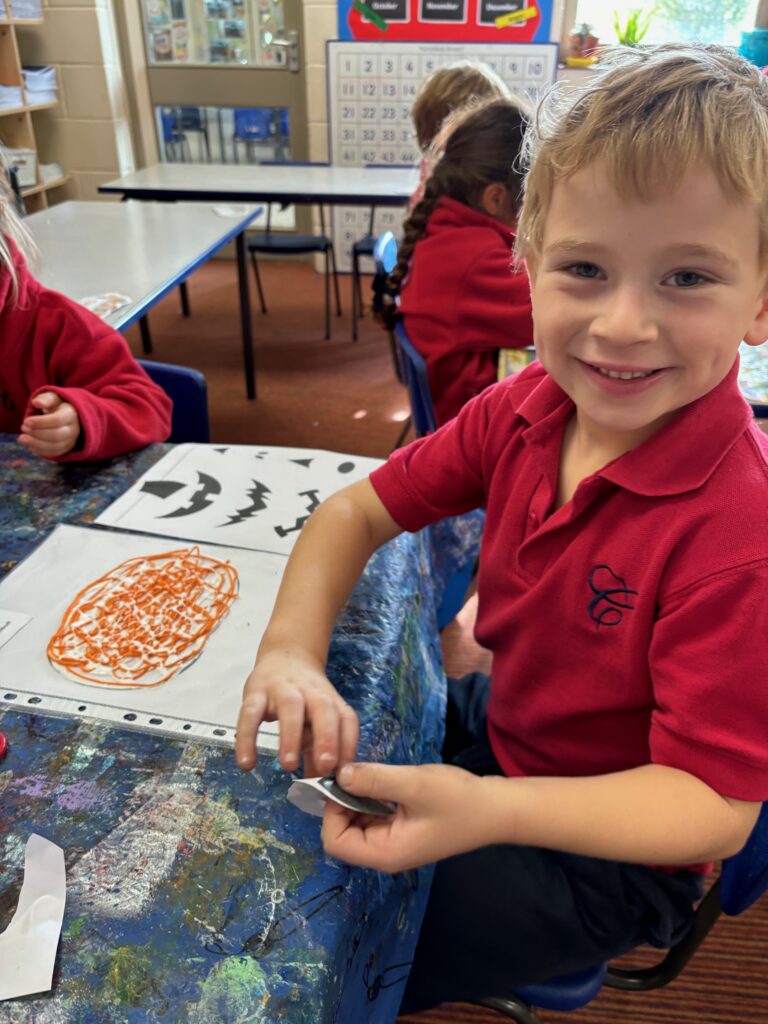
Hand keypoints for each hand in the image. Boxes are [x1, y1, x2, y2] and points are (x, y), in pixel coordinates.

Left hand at [18, 392, 80, 457]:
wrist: (67, 416)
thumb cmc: (57, 405)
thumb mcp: (52, 398)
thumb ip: (46, 399)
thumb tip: (37, 403)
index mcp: (71, 414)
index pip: (57, 420)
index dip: (41, 422)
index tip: (26, 421)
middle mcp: (74, 429)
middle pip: (56, 435)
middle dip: (37, 433)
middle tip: (23, 428)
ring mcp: (72, 440)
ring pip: (55, 446)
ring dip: (37, 444)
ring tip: (23, 438)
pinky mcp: (67, 448)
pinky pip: (55, 453)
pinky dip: (41, 451)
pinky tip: (30, 446)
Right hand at [235, 646, 358, 775]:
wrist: (286, 656)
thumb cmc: (305, 698)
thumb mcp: (317, 721)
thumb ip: (318, 755)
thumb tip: (322, 794)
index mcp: (331, 701)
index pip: (346, 720)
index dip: (348, 746)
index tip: (345, 776)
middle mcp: (311, 693)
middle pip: (324, 710)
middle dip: (327, 737)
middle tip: (325, 767)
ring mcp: (283, 690)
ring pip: (291, 707)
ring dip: (292, 736)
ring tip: (289, 766)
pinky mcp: (255, 691)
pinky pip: (250, 714)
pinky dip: (248, 738)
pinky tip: (246, 763)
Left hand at [321, 762, 496, 872]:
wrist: (496, 809)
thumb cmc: (458, 799)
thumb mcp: (415, 784)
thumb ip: (374, 780)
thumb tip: (339, 774)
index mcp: (384, 853)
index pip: (334, 841)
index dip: (332, 810)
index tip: (346, 781)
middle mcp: (384, 855)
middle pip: (341, 833)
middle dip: (342, 803)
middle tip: (356, 772)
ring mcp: (393, 845)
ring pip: (356, 823)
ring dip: (356, 799)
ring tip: (370, 774)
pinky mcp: (402, 832)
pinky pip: (372, 818)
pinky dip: (370, 799)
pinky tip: (384, 782)